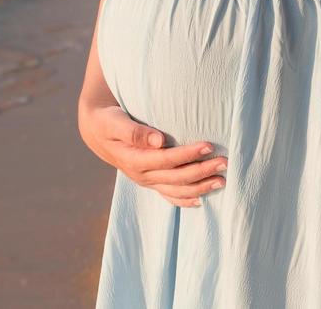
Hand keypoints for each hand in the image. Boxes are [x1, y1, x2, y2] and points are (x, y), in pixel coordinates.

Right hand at [77, 100, 227, 207]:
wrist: (96, 131)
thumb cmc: (107, 121)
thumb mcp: (115, 122)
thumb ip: (135, 132)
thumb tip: (158, 141)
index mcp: (134, 160)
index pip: (166, 160)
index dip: (188, 155)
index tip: (208, 146)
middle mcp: (141, 175)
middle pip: (177, 177)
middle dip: (202, 171)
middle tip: (224, 162)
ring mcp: (146, 180)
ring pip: (176, 190)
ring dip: (200, 187)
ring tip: (221, 181)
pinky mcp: (150, 181)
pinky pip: (168, 196)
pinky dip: (184, 200)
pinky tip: (200, 200)